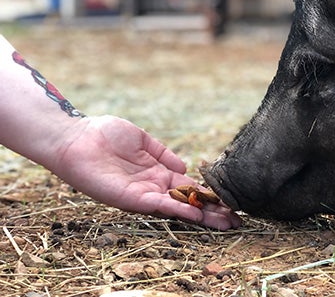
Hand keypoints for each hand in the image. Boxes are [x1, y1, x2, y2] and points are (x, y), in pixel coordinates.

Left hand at [50, 115, 240, 229]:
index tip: (230, 201)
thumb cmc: (104, 133)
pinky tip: (197, 215)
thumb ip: (163, 153)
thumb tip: (185, 167)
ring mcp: (143, 194)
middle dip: (212, 212)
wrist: (76, 138)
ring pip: (179, 208)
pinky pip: (159, 206)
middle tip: (237, 220)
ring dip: (202, 217)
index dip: (209, 194)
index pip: (189, 187)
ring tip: (226, 223)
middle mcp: (153, 187)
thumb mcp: (142, 139)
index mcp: (157, 173)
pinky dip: (179, 210)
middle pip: (189, 202)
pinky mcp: (131, 198)